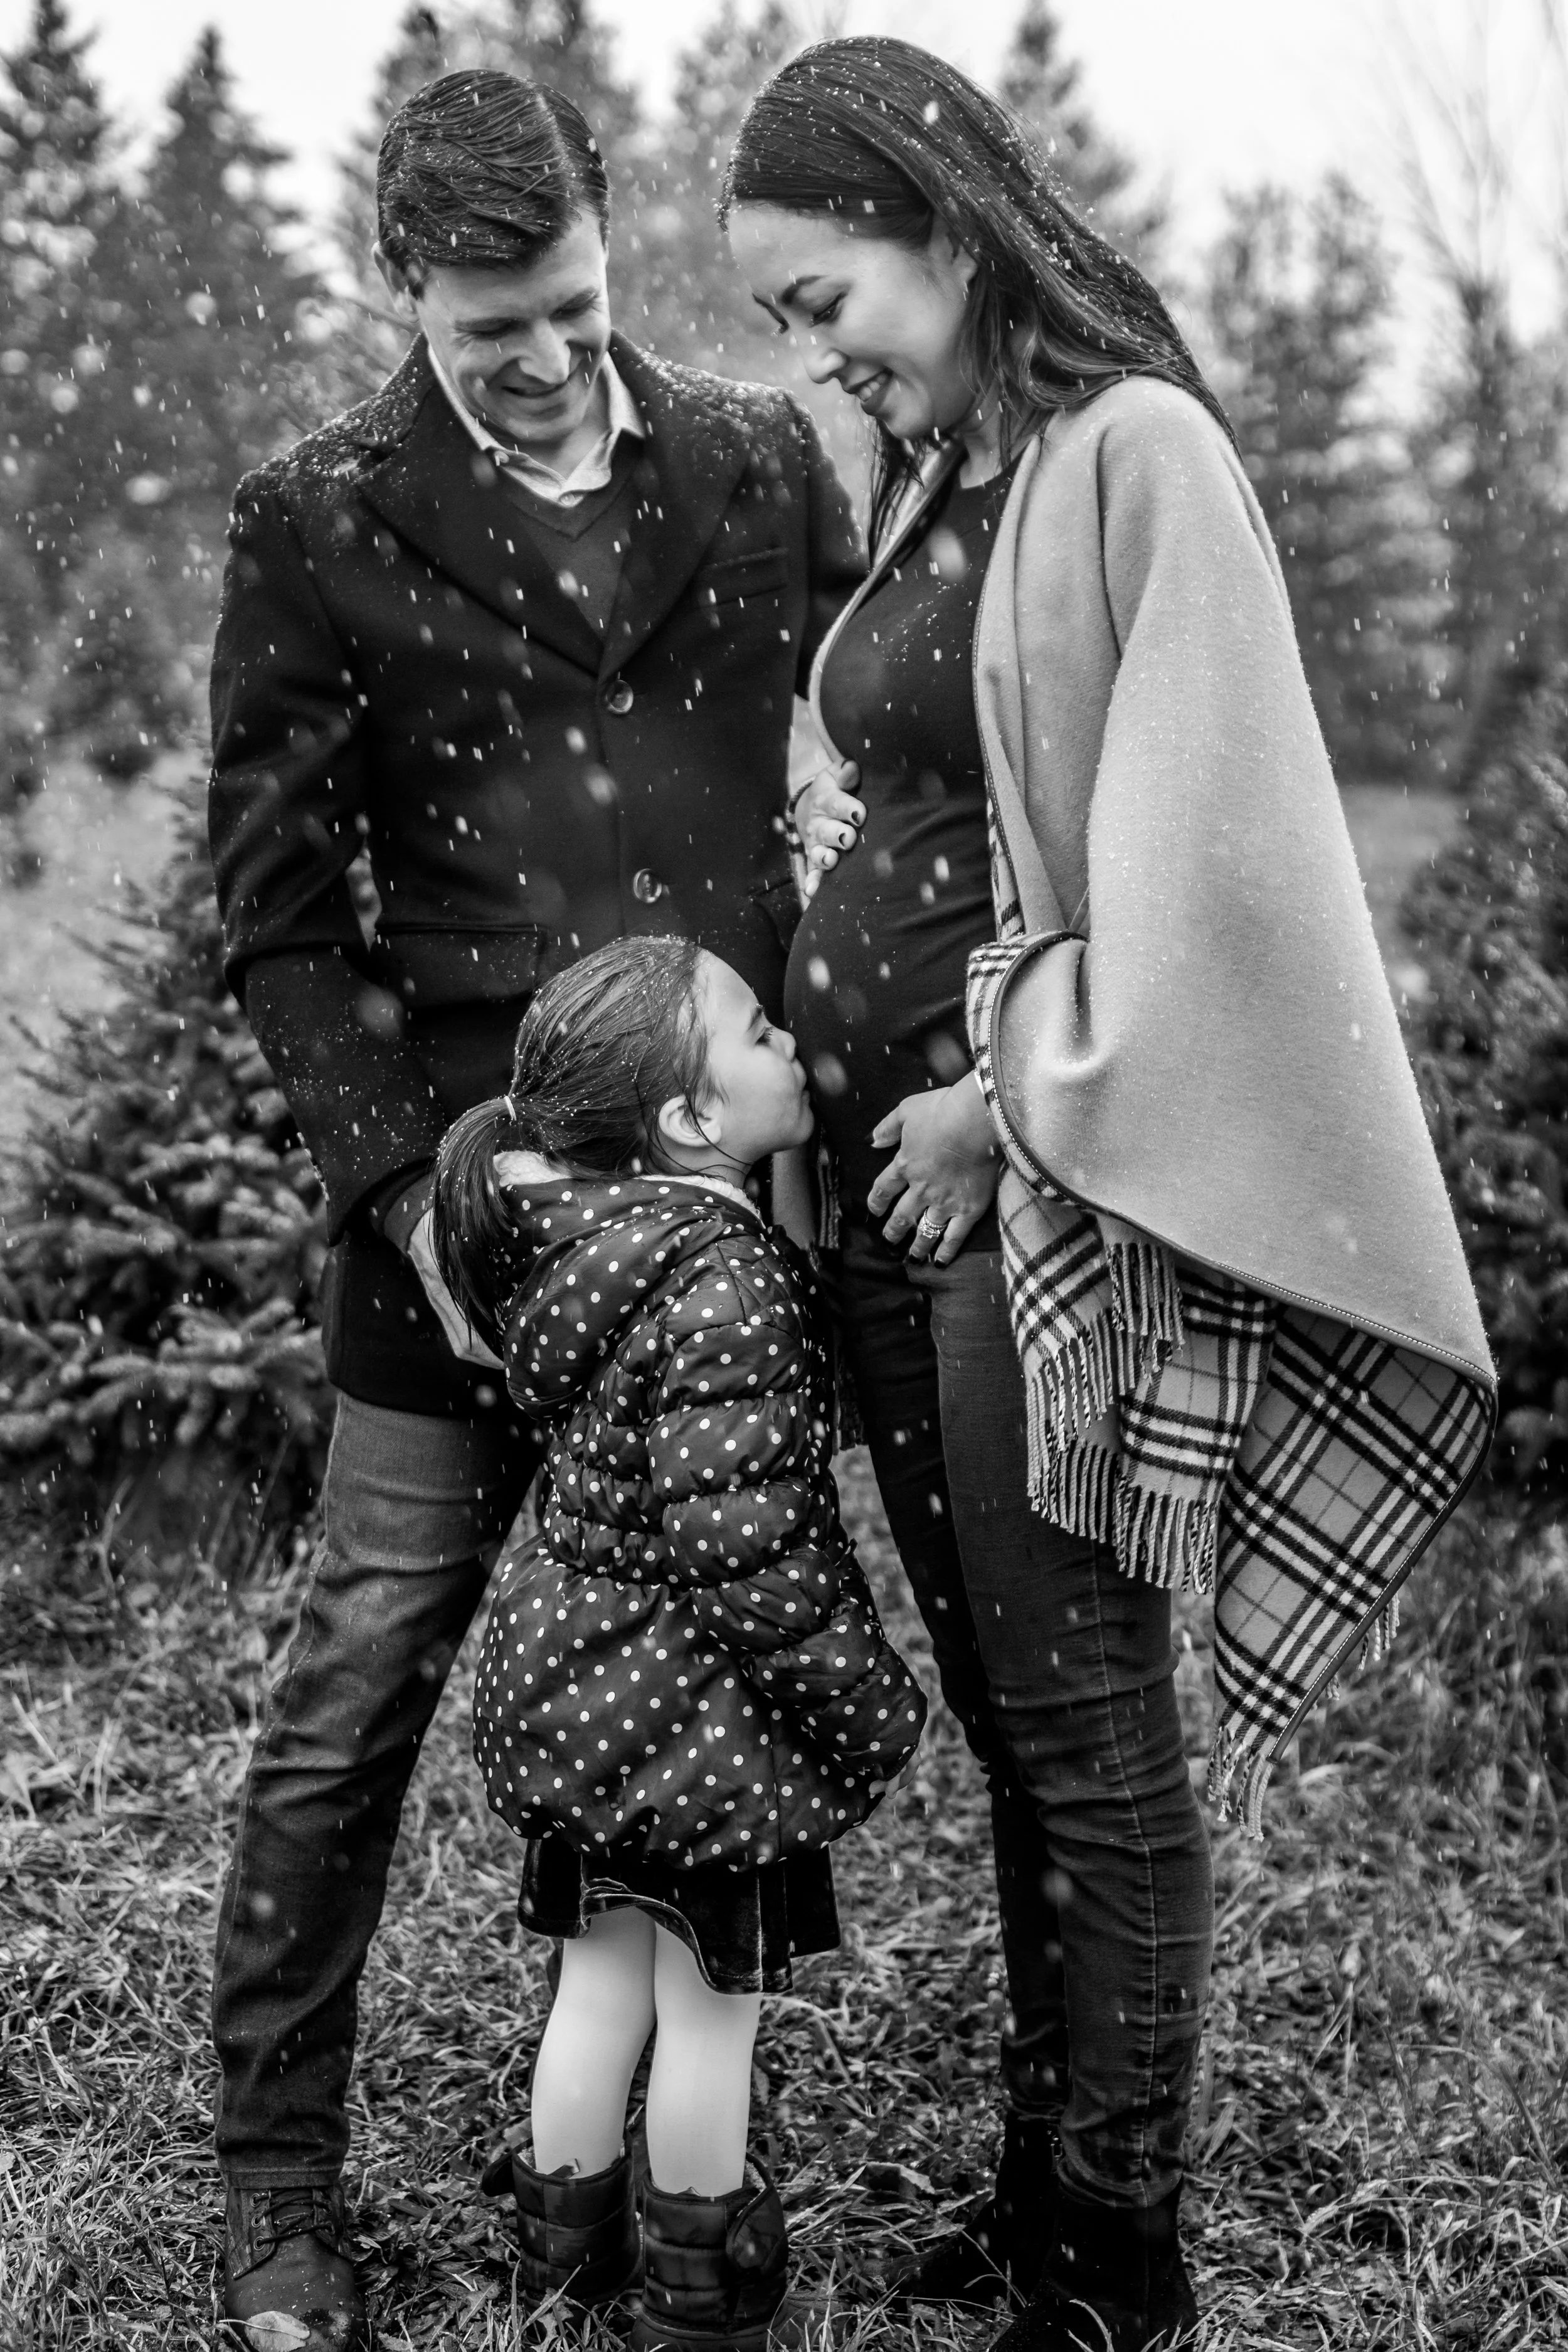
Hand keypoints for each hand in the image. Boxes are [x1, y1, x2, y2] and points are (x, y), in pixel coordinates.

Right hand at [407, 1210, 504, 1369]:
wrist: (412, 1221)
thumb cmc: (446, 1225)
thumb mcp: (466, 1236)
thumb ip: (489, 1249)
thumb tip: (517, 1257)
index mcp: (448, 1287)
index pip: (468, 1336)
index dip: (489, 1353)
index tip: (511, 1359)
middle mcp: (441, 1301)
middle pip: (463, 1348)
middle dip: (488, 1361)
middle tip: (514, 1364)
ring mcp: (438, 1303)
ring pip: (458, 1342)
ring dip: (482, 1353)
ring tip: (506, 1355)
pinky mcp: (438, 1300)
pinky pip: (455, 1330)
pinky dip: (474, 1340)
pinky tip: (492, 1335)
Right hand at [790, 758, 862, 894]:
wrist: (809, 805)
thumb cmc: (832, 789)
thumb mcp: (834, 775)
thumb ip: (844, 771)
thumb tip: (851, 769)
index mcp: (825, 800)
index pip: (836, 803)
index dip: (847, 808)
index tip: (859, 813)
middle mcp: (818, 823)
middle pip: (827, 830)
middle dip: (837, 835)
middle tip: (848, 838)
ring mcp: (816, 843)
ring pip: (819, 852)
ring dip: (825, 857)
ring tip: (832, 860)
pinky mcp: (815, 858)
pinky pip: (813, 871)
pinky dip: (812, 882)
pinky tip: (812, 891)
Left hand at [866, 1075, 998, 1264]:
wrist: (975, 1121)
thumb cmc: (942, 1110)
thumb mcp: (907, 1110)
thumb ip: (887, 1127)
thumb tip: (870, 1141)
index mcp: (904, 1165)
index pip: (883, 1188)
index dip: (876, 1201)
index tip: (873, 1211)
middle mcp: (920, 1189)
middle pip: (901, 1215)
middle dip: (893, 1230)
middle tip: (889, 1240)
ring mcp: (943, 1202)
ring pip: (924, 1230)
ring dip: (916, 1245)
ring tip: (911, 1257)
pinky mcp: (967, 1210)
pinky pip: (954, 1237)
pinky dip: (945, 1251)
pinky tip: (939, 1262)